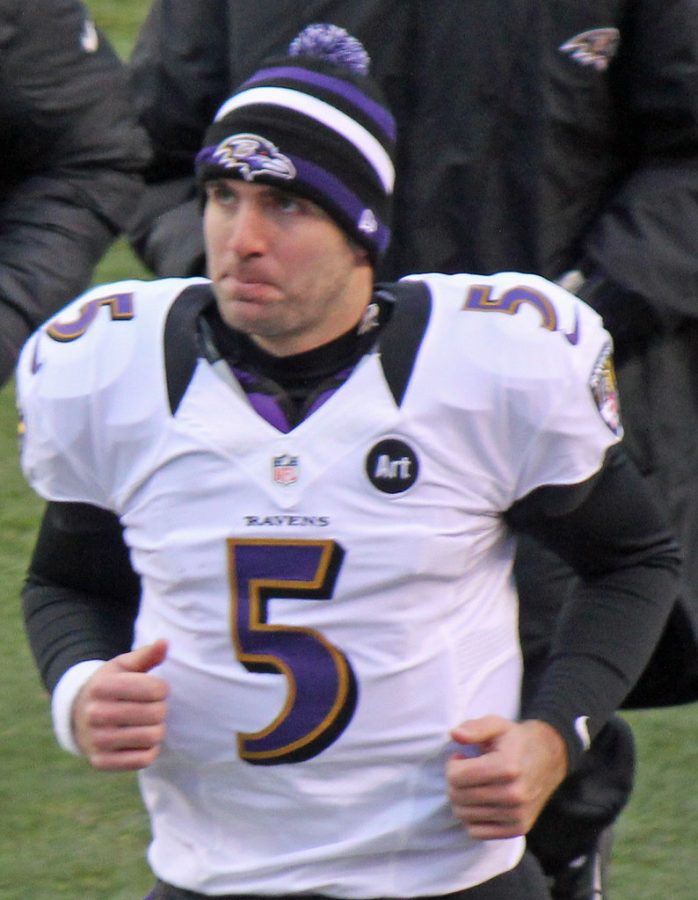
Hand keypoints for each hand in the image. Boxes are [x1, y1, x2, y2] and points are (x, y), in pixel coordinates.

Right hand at [72, 639, 168, 770]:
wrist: (78, 716)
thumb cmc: (111, 686)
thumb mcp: (123, 666)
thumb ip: (146, 654)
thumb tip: (165, 642)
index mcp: (101, 686)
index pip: (156, 689)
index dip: (162, 689)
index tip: (155, 689)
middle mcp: (95, 713)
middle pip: (156, 713)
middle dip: (161, 709)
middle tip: (152, 708)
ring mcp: (96, 740)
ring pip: (153, 737)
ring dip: (157, 729)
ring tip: (147, 723)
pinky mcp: (101, 762)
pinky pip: (144, 760)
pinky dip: (150, 750)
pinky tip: (141, 741)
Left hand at [446, 715, 567, 839]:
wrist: (548, 759)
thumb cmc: (515, 740)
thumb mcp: (496, 725)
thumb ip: (474, 728)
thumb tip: (455, 735)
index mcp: (507, 767)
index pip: (457, 777)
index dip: (452, 765)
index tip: (460, 757)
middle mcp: (515, 794)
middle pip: (458, 797)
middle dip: (454, 782)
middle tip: (464, 771)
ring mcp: (518, 814)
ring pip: (464, 815)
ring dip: (462, 799)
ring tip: (474, 784)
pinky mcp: (518, 829)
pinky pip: (477, 832)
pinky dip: (472, 817)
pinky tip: (480, 800)